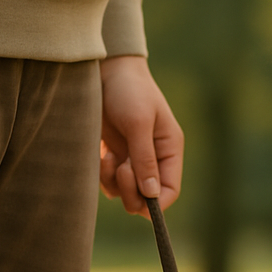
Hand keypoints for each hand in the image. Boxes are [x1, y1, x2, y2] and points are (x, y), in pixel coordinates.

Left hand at [99, 56, 183, 215]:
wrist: (103, 69)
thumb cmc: (128, 90)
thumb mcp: (139, 122)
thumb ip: (145, 159)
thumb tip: (152, 194)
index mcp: (168, 150)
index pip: (170, 190)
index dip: (156, 202)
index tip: (139, 199)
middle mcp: (152, 158)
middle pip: (147, 197)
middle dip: (132, 192)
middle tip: (121, 171)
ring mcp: (131, 158)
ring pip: (124, 192)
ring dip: (114, 182)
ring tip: (109, 158)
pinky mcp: (111, 155)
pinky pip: (107, 180)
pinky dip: (102, 175)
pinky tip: (101, 154)